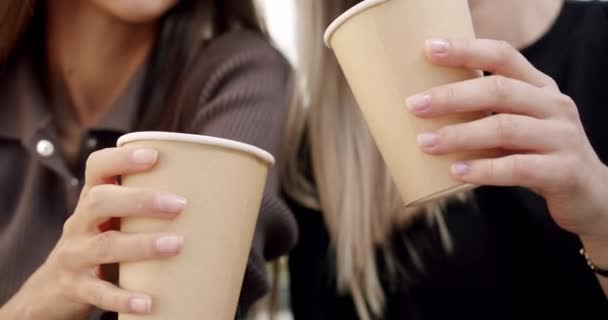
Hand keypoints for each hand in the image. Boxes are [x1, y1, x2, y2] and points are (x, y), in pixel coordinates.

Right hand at [5, 147, 186, 318]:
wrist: (54, 288)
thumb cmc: (102, 242)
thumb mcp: (114, 220)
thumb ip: (147, 208)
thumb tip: (218, 202)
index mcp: (92, 200)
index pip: (97, 167)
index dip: (122, 158)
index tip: (154, 155)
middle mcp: (80, 223)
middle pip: (100, 201)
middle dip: (140, 200)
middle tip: (179, 205)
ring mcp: (75, 256)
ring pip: (104, 246)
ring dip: (142, 245)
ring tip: (177, 245)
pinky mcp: (77, 288)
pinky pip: (100, 293)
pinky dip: (124, 298)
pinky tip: (148, 302)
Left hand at [406, 38, 607, 239]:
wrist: (590, 194)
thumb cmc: (537, 155)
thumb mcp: (518, 125)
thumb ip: (485, 114)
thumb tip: (423, 109)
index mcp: (539, 88)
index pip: (503, 56)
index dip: (466, 50)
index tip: (429, 48)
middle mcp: (554, 106)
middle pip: (499, 90)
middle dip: (452, 96)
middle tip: (414, 105)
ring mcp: (562, 137)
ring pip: (505, 128)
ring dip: (459, 135)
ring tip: (425, 142)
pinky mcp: (564, 171)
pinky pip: (518, 168)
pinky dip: (484, 169)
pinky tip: (457, 171)